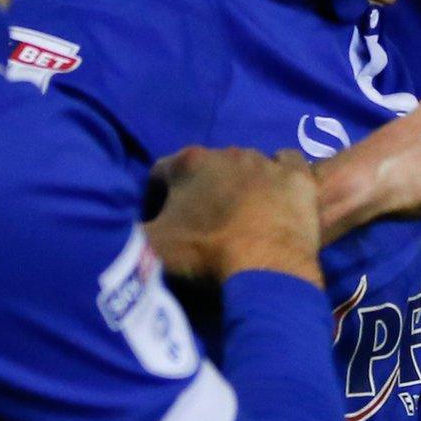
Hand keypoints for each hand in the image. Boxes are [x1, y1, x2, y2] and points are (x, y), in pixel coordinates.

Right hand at [146, 147, 321, 286]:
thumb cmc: (203, 254)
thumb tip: (120, 230)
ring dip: (240, 185)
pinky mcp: (299, 176)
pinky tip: (277, 196)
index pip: (161, 174)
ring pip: (247, 166)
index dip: (156, 199)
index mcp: (188, 163)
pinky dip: (280, 177)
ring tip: (241, 217)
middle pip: (206, 170)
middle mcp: (227, 152)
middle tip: (202, 225)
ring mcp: (267, 162)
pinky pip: (287, 164)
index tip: (161, 224)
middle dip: (201, 192)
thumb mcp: (148, 247)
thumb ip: (129, 232)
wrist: (264, 267)